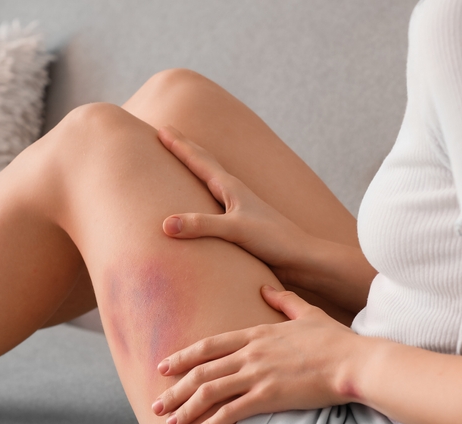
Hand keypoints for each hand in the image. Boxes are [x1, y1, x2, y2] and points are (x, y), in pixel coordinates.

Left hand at [151, 285, 356, 423]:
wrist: (353, 361)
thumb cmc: (335, 340)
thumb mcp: (306, 312)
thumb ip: (283, 301)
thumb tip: (266, 290)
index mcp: (256, 333)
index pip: (209, 346)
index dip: (183, 357)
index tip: (164, 367)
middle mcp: (251, 353)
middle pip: (202, 371)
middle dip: (175, 388)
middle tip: (157, 403)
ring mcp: (258, 374)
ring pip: (210, 391)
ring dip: (186, 408)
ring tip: (170, 422)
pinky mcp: (269, 396)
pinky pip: (231, 411)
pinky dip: (211, 423)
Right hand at [158, 126, 314, 276]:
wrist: (300, 256)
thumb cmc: (273, 240)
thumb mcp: (234, 231)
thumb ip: (201, 226)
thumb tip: (166, 224)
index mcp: (231, 188)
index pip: (199, 161)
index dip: (179, 146)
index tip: (161, 129)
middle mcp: (234, 193)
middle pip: (204, 163)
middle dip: (184, 147)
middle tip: (166, 131)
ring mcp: (237, 207)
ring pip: (210, 179)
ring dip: (194, 166)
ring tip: (182, 159)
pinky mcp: (240, 223)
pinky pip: (213, 201)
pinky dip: (202, 192)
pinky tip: (202, 199)